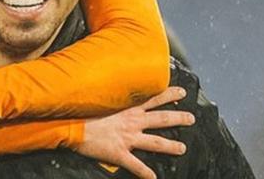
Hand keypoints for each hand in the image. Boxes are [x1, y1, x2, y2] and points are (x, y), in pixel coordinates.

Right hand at [74, 86, 194, 178]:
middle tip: (192, 118)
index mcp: (127, 108)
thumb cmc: (83, 111)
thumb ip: (113, 98)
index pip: (152, 98)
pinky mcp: (120, 154)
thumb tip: (117, 91)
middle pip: (160, 119)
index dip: (168, 95)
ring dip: (171, 145)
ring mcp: (127, 139)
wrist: (72, 126)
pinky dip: (146, 173)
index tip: (181, 92)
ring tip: (183, 148)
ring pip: (155, 142)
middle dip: (178, 118)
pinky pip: (137, 165)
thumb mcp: (101, 99)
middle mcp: (131, 122)